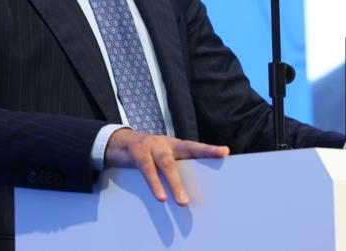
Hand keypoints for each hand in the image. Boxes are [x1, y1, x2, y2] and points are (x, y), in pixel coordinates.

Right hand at [103, 128, 228, 204]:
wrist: (120, 143)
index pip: (195, 146)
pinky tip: (161, 196)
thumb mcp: (164, 156)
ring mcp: (152, 146)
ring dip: (175, 184)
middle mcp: (166, 143)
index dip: (209, 149)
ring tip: (182, 202)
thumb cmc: (149, 153)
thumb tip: (191, 190)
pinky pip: (148, 170)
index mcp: (176, 144)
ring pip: (167, 164)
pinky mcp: (138, 154)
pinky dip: (155, 184)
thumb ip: (177, 167)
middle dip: (200, 161)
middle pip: (185, 151)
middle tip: (211, 178)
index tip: (225, 152)